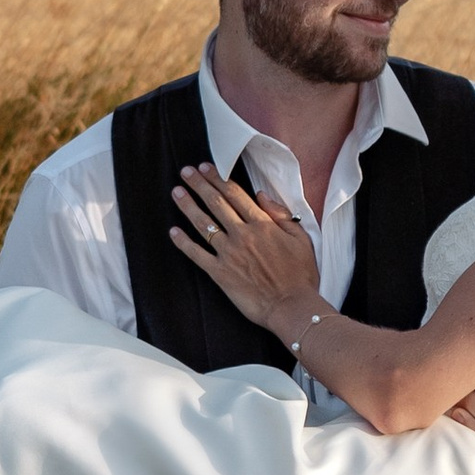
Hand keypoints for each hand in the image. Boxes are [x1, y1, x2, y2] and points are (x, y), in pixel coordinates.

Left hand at [171, 160, 320, 332]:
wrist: (291, 306)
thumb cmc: (300, 275)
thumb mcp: (300, 238)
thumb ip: (281, 214)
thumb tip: (262, 195)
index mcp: (262, 224)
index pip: (235, 194)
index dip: (218, 178)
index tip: (207, 168)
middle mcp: (242, 235)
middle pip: (216, 203)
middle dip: (199, 185)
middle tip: (186, 172)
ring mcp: (229, 253)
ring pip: (204, 224)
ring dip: (188, 206)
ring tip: (177, 192)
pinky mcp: (220, 273)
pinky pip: (197, 254)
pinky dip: (183, 242)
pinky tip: (173, 231)